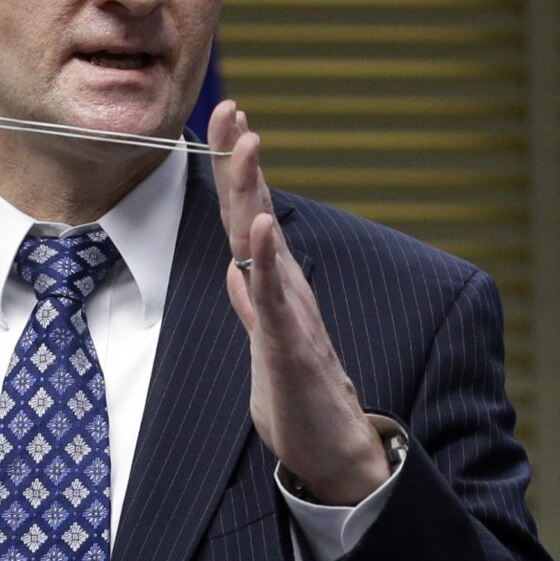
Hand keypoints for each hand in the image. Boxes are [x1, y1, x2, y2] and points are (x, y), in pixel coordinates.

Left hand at [207, 100, 390, 505]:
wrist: (334, 453)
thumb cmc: (298, 401)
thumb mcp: (265, 346)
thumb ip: (252, 306)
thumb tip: (235, 270)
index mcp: (273, 287)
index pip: (250, 216)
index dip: (236, 170)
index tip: (226, 118)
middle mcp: (284, 289)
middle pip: (257, 213)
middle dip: (242, 160)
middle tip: (232, 107)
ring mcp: (289, 314)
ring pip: (265, 243)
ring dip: (254, 192)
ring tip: (248, 144)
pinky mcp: (290, 346)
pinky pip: (274, 297)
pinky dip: (265, 259)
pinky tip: (260, 226)